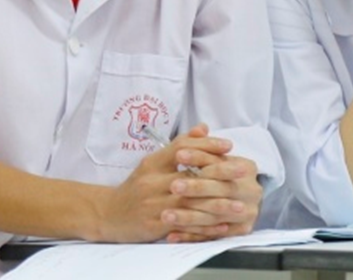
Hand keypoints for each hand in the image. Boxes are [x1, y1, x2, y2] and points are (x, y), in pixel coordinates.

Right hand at [95, 124, 231, 241]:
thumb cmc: (137, 186)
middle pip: (191, 176)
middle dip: (220, 174)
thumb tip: (204, 128)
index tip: (228, 146)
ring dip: (218, 204)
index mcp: (153, 163)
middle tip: (243, 171)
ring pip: (190, 203)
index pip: (182, 148)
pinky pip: (184, 225)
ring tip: (239, 203)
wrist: (109, 213)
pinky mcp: (154, 225)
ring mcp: (153, 205)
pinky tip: (222, 224)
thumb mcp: (154, 162)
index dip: (207, 145)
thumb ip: (179, 145)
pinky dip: (205, 225)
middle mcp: (152, 182)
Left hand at [165, 153, 262, 242]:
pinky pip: (211, 236)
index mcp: (247, 169)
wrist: (240, 198)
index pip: (222, 164)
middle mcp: (252, 192)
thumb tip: (187, 141)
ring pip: (214, 216)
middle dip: (195, 188)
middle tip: (173, 186)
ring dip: (188, 217)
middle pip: (220, 191)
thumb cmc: (220, 175)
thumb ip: (202, 150)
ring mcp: (247, 214)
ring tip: (166, 215)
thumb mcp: (215, 159)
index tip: (178, 156)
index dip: (199, 158)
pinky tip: (172, 235)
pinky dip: (190, 236)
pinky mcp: (239, 232)